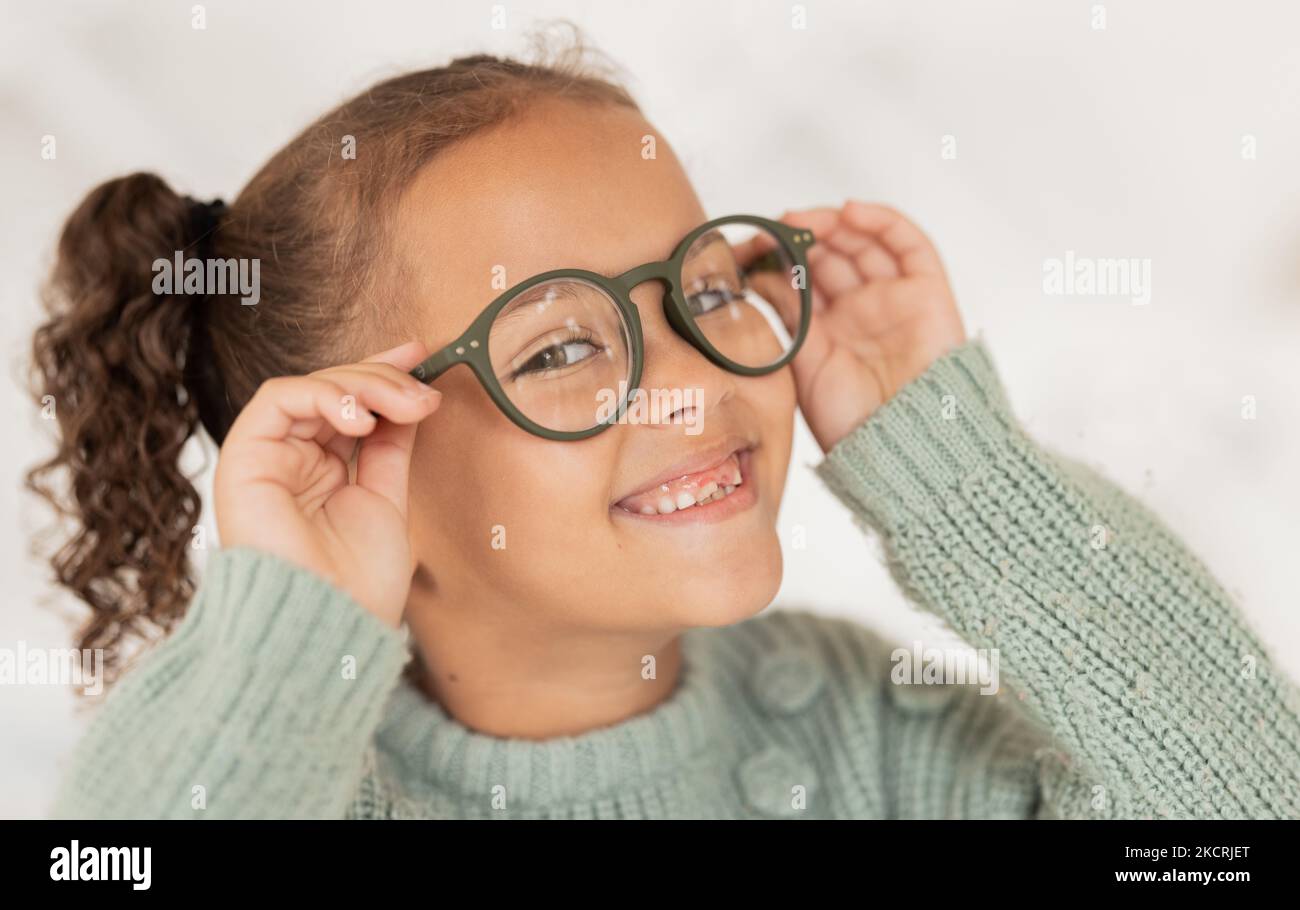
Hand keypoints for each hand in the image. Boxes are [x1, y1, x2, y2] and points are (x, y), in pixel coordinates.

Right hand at [214, 341, 440, 627]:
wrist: (329, 626)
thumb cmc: (357, 584)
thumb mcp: (388, 500)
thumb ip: (390, 448)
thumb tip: (411, 397)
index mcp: (321, 473)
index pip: (348, 406)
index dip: (381, 374)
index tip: (421, 355)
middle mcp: (291, 461)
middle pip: (332, 391)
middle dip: (382, 380)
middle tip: (422, 391)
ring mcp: (266, 458)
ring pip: (309, 387)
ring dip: (362, 385)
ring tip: (402, 405)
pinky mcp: (243, 458)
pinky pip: (278, 398)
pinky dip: (325, 395)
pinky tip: (360, 418)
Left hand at [779, 201, 965, 451]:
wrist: (899, 446)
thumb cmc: (851, 421)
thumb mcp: (805, 360)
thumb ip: (788, 313)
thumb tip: (761, 271)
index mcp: (828, 331)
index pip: (803, 278)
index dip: (780, 256)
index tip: (754, 243)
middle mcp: (860, 311)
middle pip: (832, 254)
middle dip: (803, 236)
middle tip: (777, 227)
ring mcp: (893, 299)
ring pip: (864, 244)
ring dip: (834, 224)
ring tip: (804, 221)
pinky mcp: (926, 292)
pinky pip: (908, 244)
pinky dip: (881, 221)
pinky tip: (850, 212)